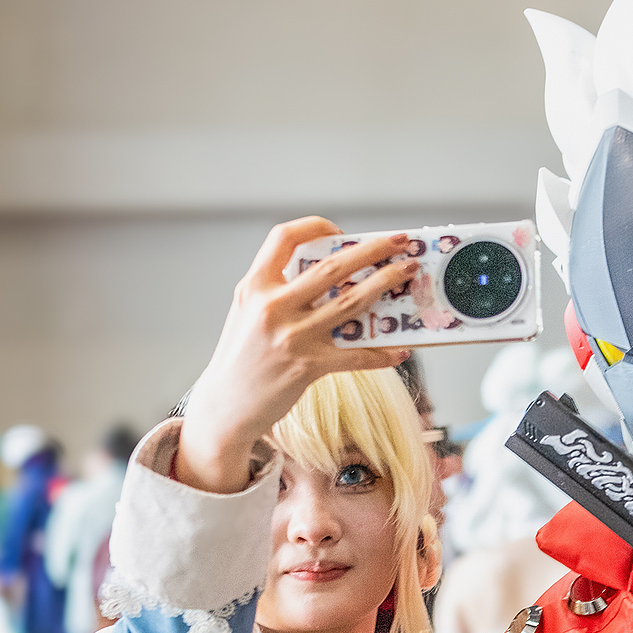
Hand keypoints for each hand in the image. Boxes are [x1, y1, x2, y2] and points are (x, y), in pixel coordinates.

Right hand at [177, 219, 417, 492]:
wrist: (225, 406)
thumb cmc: (241, 357)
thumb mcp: (248, 313)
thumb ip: (279, 291)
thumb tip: (334, 278)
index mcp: (255, 287)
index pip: (284, 238)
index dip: (315, 226)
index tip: (340, 231)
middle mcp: (273, 307)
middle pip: (332, 267)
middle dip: (373, 249)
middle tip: (399, 241)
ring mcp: (292, 337)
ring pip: (351, 302)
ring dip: (386, 284)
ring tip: (408, 273)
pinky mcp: (308, 366)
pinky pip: (355, 355)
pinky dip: (381, 352)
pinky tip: (401, 349)